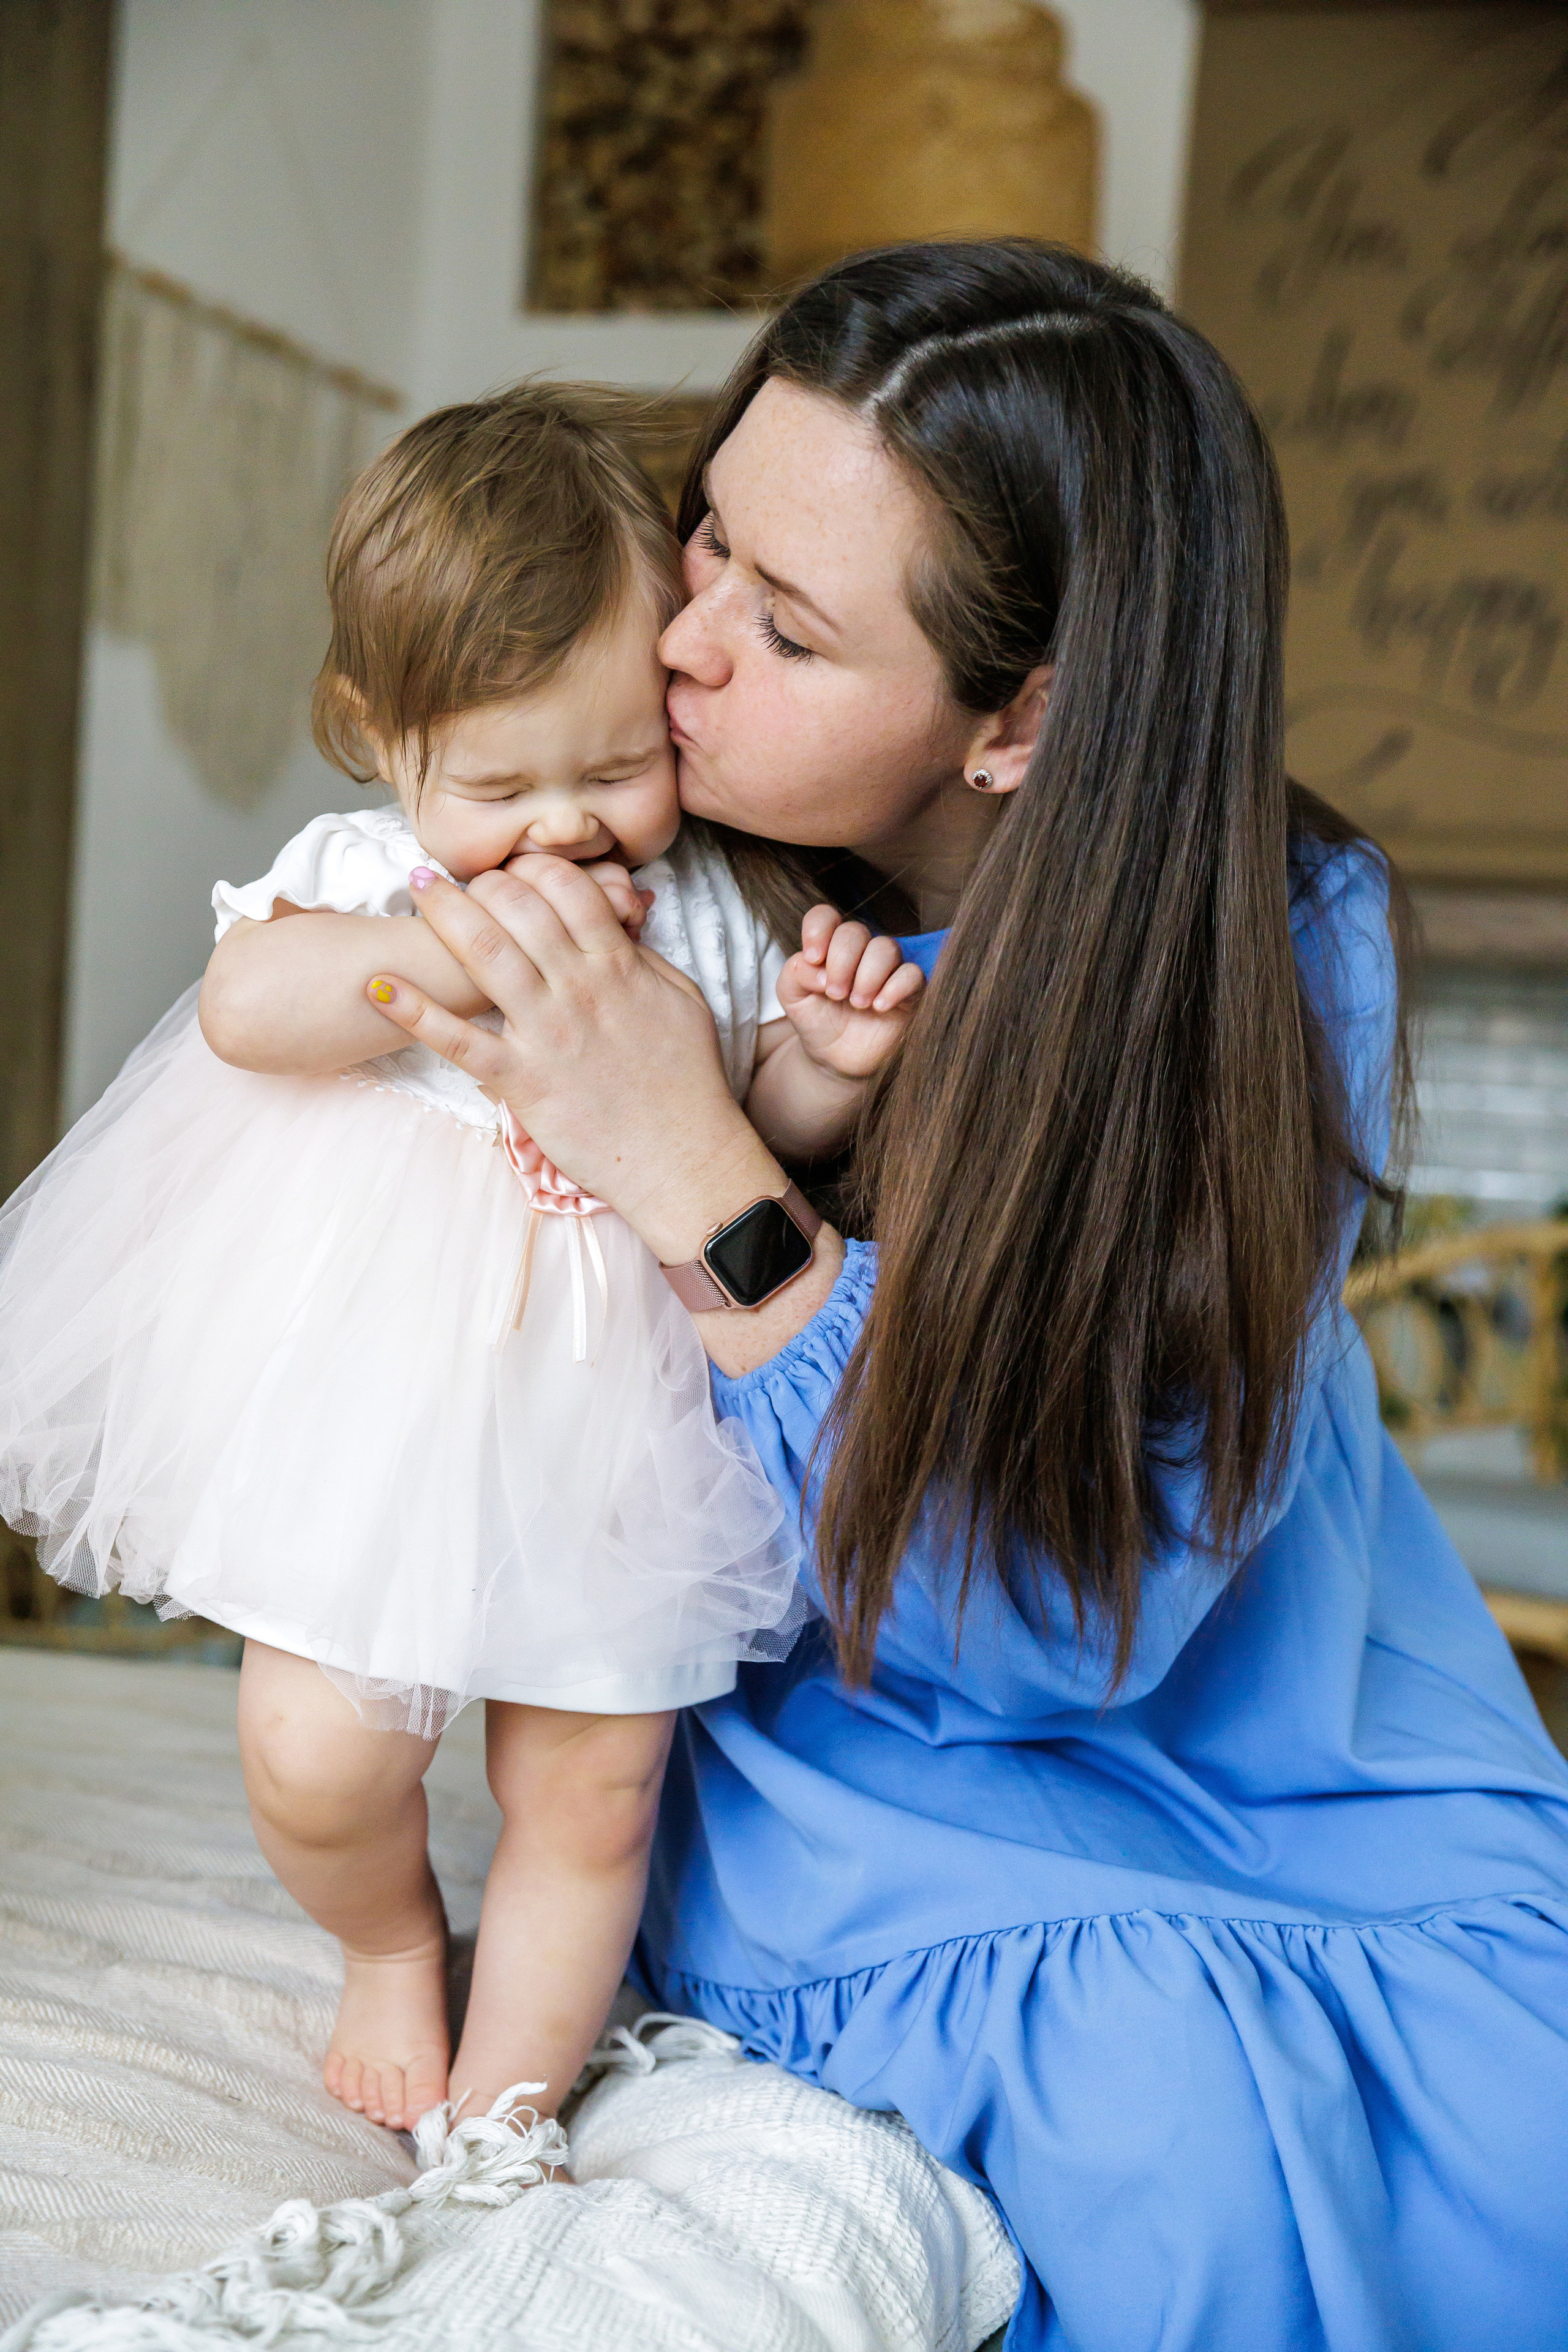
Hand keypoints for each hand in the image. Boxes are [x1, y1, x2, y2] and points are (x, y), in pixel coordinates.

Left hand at [362, 856, 778, 1262]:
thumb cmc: (687, 1083)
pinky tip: (376, 986)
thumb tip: (616, 924)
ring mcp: (546, 1033)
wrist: (683, 1159)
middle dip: (480, 881)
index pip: (566, 889)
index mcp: (618, 966)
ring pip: (485, 953)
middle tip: (456, 875)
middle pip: (517, 907)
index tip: (510, 870)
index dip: (532, 869)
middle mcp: (577, 989)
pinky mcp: (521, 1080)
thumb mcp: (681, 1002)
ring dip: (442, 914)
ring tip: (415, 888)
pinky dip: (413, 1011)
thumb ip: (642, 958)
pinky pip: (458, 1040)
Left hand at [776, 906, 924, 1081]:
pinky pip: (912, 974)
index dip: (819, 930)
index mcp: (829, 946)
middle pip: (855, 932)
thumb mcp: (792, 997)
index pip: (826, 916)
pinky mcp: (909, 990)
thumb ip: (794, 973)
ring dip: (867, 976)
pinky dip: (895, 987)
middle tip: (835, 994)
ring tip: (858, 1004)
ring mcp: (887, 969)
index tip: (813, 958)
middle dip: (841, 962)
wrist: (836, 1059)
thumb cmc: (817, 1021)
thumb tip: (816, 965)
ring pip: (886, 948)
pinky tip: (880, 1006)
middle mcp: (860, 952)